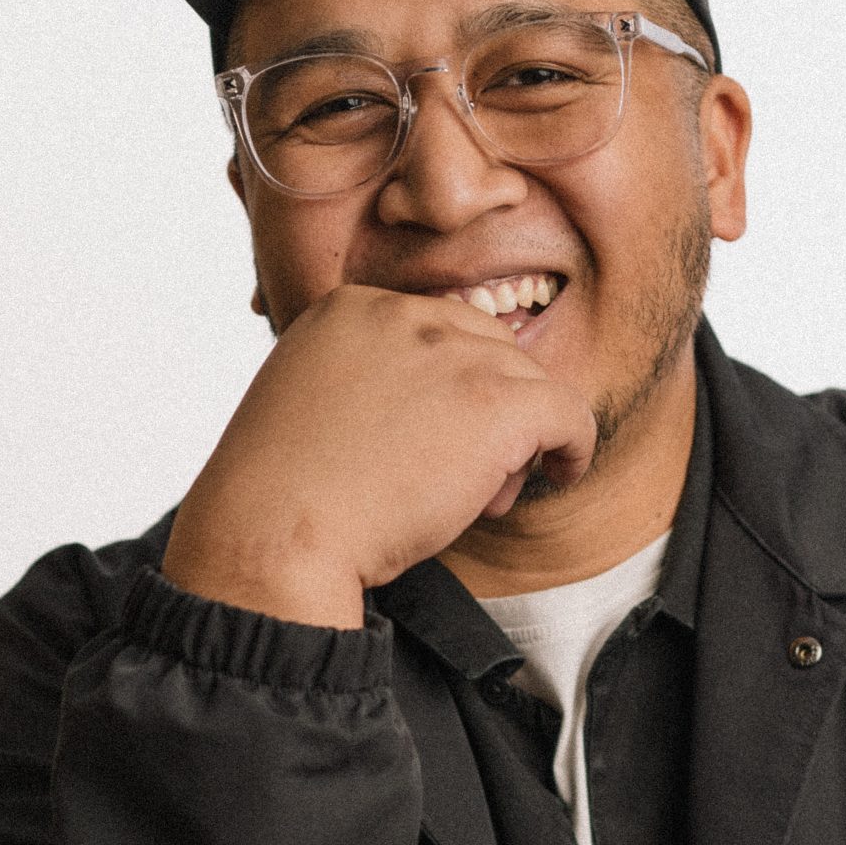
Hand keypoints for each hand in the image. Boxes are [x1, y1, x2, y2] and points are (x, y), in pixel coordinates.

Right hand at [160, 286, 598, 625]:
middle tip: (453, 479)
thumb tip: (436, 413)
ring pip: (526, 384)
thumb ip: (367, 388)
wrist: (273, 535)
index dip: (446, 391)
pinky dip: (572, 446)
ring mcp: (454, 355)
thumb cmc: (282, 499)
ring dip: (514, 441)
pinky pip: (568, 413)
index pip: (435, 333)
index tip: (428, 444)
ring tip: (473, 497)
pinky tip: (560, 473)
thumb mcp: (312, 410)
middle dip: (485, 413)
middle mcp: (404, 315)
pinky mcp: (496, 402)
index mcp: (350, 309)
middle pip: (488, 350)